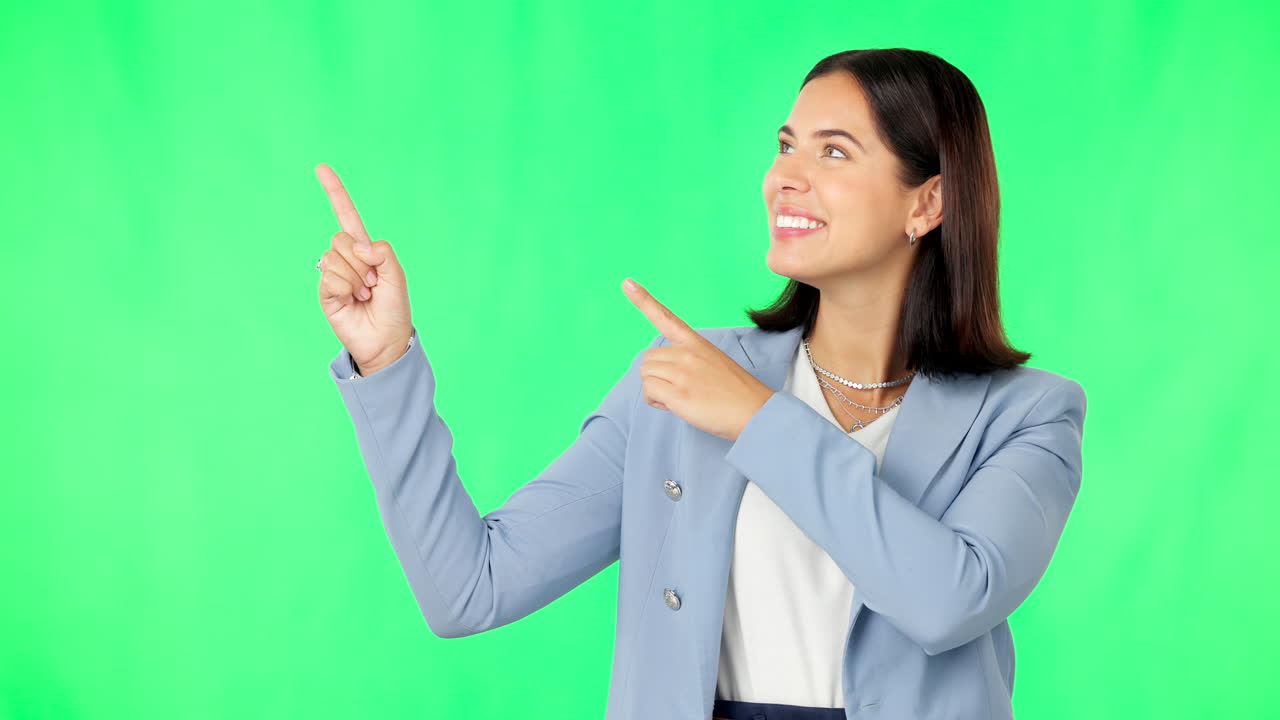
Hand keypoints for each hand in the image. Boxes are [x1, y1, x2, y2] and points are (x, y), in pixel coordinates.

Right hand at [315, 163, 413, 374]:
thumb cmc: (394, 309)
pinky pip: (329, 276)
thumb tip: (358, 246)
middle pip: (341, 238)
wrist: (385, 340)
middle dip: (362, 261)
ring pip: (335, 257)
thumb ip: (382, 252)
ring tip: (364, 295)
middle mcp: (347, 258)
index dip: (335, 193)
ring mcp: (333, 274)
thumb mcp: (397, 275)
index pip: (347, 216)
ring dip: (355, 278)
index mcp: (365, 250)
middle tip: (373, 284)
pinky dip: (345, 288)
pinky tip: (353, 301)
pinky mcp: (325, 291)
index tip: (321, 168)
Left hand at [623, 278, 774, 441]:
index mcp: (696, 343)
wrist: (755, 411)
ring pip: (645, 375)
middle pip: (647, 359)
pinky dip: (656, 401)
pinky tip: (674, 406)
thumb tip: (662, 373)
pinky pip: (649, 392)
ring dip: (655, 390)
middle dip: (656, 376)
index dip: (644, 300)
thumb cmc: (735, 391)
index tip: (627, 283)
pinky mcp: (679, 393)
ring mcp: (682, 372)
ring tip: (681, 398)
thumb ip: (687, 360)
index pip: (666, 317)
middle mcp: (687, 353)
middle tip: (680, 389)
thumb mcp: (713, 362)